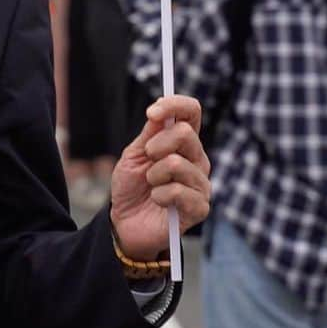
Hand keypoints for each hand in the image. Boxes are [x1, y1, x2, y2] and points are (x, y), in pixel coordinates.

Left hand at [110, 95, 210, 260]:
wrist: (126, 222)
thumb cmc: (132, 185)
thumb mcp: (134, 155)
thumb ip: (149, 134)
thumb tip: (159, 113)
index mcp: (183, 142)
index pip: (191, 112)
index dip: (175, 105)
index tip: (152, 112)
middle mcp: (197, 159)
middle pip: (185, 134)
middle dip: (156, 144)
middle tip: (146, 159)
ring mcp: (201, 183)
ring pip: (177, 163)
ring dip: (153, 175)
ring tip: (151, 185)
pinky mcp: (200, 208)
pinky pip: (178, 191)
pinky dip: (159, 195)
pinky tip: (158, 201)